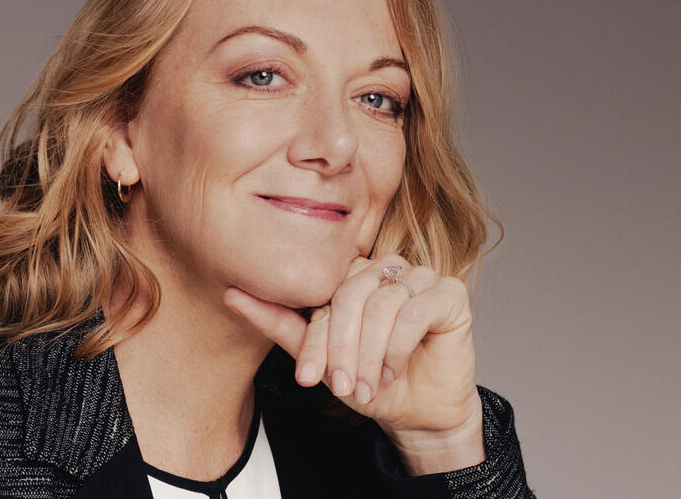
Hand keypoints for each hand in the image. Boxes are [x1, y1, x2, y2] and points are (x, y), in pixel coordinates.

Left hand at [222, 254, 485, 474]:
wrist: (418, 412)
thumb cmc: (369, 380)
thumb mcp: (319, 357)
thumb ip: (279, 324)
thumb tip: (231, 293)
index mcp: (351, 275)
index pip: (324, 297)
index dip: (315, 341)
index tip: (307, 379)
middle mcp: (384, 268)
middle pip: (350, 295)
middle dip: (341, 348)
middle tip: (340, 386)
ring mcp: (419, 276)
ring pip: (381, 304)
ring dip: (370, 353)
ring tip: (368, 385)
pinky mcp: (449, 293)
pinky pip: (415, 310)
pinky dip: (398, 346)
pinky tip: (392, 370)